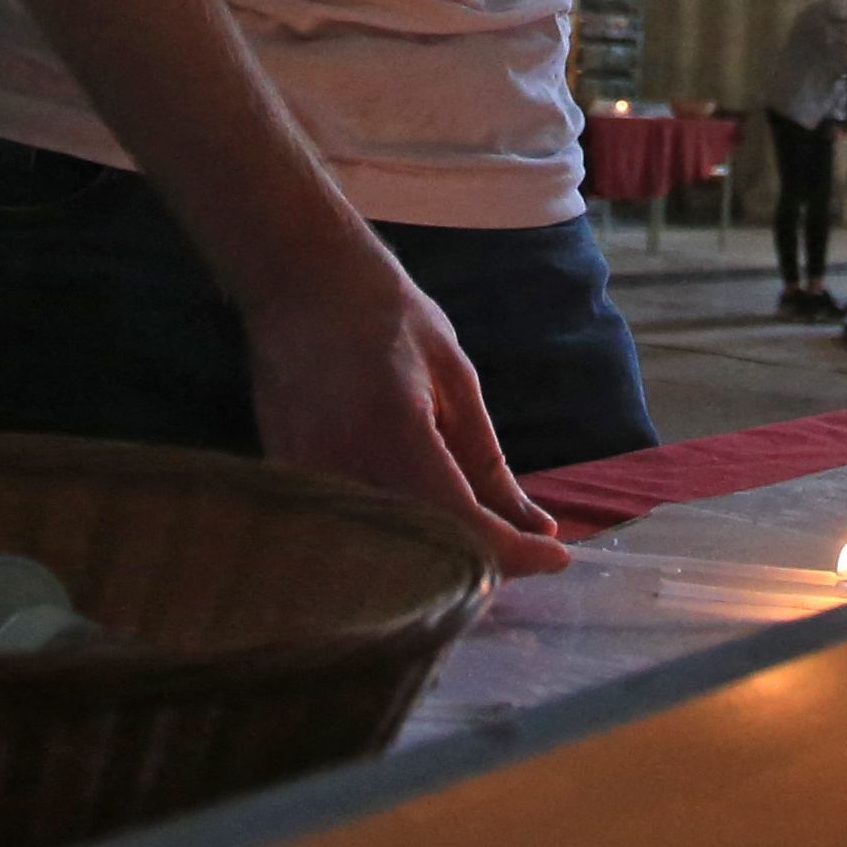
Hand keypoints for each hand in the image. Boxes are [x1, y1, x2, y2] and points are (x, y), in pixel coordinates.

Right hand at [241, 254, 569, 576]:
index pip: (462, 527)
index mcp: (394, 433)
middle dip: (485, 563)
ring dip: (443, 560)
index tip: (558, 556)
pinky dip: (402, 543)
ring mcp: (307, 482)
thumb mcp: (455, 378)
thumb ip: (489, 463)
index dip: (517, 554)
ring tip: (482, 528)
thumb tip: (536, 526)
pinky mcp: (288, 487)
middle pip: (426, 560)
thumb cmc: (386, 316)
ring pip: (389, 559)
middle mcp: (343, 468)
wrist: (301, 283)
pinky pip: (355, 538)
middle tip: (523, 541)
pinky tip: (430, 520)